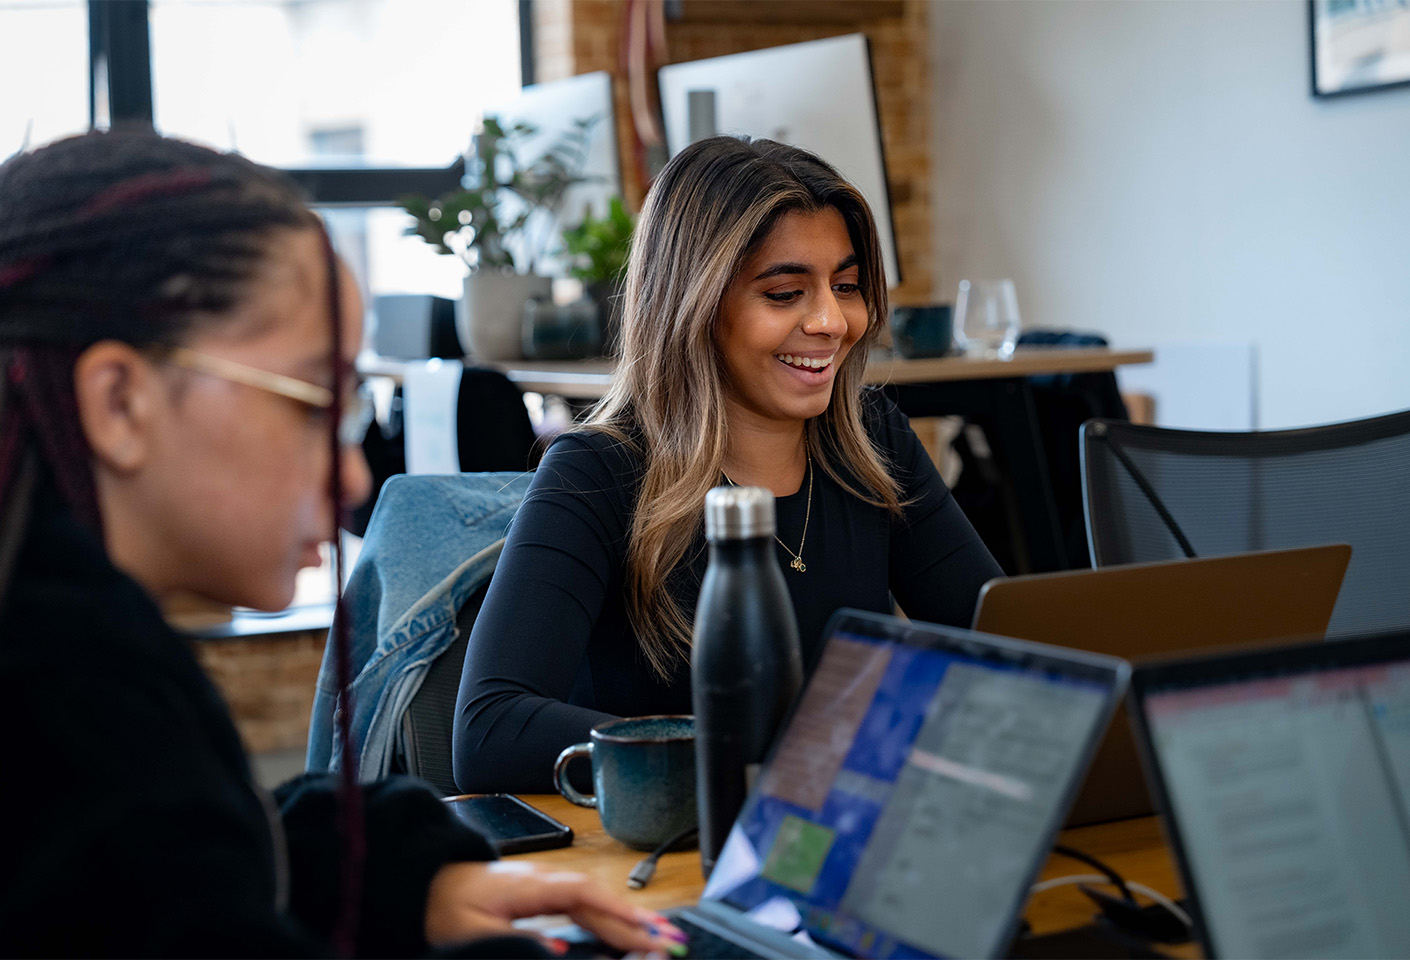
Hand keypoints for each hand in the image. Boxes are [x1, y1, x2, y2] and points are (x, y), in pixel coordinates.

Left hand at [424, 860, 685, 954]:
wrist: (433, 883)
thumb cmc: (448, 907)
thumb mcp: (473, 932)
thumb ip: (517, 941)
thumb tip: (560, 948)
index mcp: (530, 886)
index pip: (584, 896)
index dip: (618, 912)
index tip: (646, 931)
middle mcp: (545, 880)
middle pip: (599, 899)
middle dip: (635, 920)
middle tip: (670, 942)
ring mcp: (548, 885)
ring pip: (596, 900)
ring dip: (628, 918)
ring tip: (662, 937)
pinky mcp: (546, 894)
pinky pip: (586, 904)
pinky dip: (611, 916)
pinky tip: (628, 930)